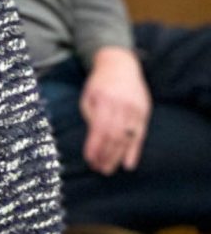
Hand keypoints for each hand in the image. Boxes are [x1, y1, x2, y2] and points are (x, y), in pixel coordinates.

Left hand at [80, 45, 150, 175]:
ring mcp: (135, 109)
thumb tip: (94, 141)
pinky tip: (128, 164)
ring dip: (117, 156)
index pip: (100, 129)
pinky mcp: (145, 112)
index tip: (89, 159)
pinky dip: (134, 151)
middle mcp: (122, 105)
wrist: (120, 65)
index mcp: (105, 100)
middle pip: (114, 136)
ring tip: (109, 169)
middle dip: (105, 155)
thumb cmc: (100, 83)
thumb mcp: (89, 96)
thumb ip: (91, 117)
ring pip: (126, 138)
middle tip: (99, 169)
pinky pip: (140, 136)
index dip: (94, 146)